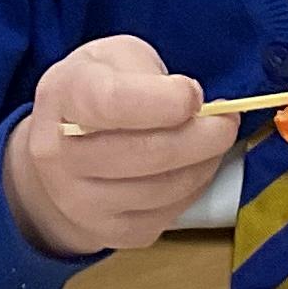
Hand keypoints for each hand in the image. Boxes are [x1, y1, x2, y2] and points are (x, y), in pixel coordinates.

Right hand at [2, 37, 232, 258]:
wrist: (63, 152)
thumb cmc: (97, 92)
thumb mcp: (112, 57)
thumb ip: (146, 70)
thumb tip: (191, 104)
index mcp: (63, 96)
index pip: (111, 104)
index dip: (163, 101)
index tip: (193, 94)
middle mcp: (60, 154)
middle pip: (147, 153)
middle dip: (203, 136)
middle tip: (226, 120)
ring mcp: (81, 200)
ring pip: (164, 188)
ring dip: (205, 162)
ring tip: (214, 140)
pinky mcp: (109, 231)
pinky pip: (168, 213)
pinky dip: (193, 188)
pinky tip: (193, 166)